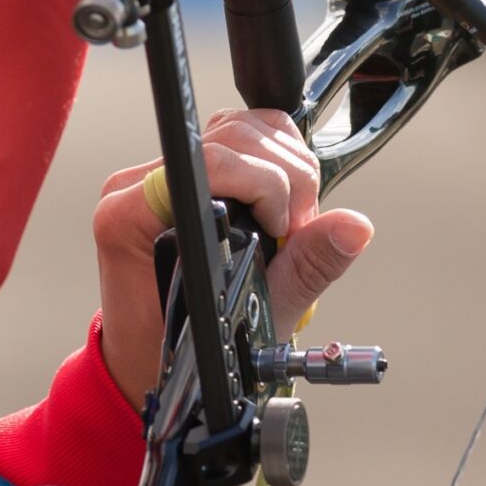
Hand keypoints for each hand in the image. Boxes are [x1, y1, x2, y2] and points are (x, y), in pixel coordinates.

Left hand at [92, 110, 373, 411]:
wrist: (148, 358)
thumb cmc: (182, 346)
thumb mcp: (254, 319)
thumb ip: (305, 269)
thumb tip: (353, 227)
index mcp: (133, 217)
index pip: (213, 160)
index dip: (267, 185)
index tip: (285, 230)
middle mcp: (136, 186)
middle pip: (234, 136)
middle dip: (286, 183)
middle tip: (294, 236)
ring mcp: (154, 174)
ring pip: (239, 128)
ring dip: (285, 170)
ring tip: (286, 225)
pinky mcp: (179, 171)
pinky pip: (235, 137)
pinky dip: (274, 161)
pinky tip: (277, 205)